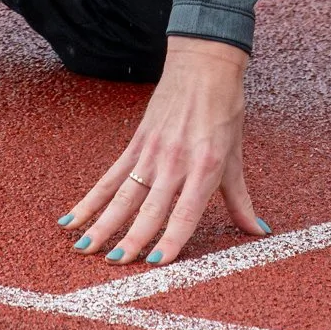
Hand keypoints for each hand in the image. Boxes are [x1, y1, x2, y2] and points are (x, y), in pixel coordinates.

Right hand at [62, 36, 270, 265]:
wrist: (203, 65)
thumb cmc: (225, 110)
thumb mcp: (235, 157)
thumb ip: (241, 200)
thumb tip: (259, 231)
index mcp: (205, 166)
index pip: (186, 211)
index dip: (172, 238)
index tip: (156, 262)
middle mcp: (176, 162)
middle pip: (150, 208)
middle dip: (131, 238)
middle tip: (114, 264)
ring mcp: (151, 153)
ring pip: (123, 196)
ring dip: (102, 224)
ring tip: (84, 248)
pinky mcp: (136, 145)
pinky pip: (110, 177)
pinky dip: (90, 200)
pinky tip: (71, 219)